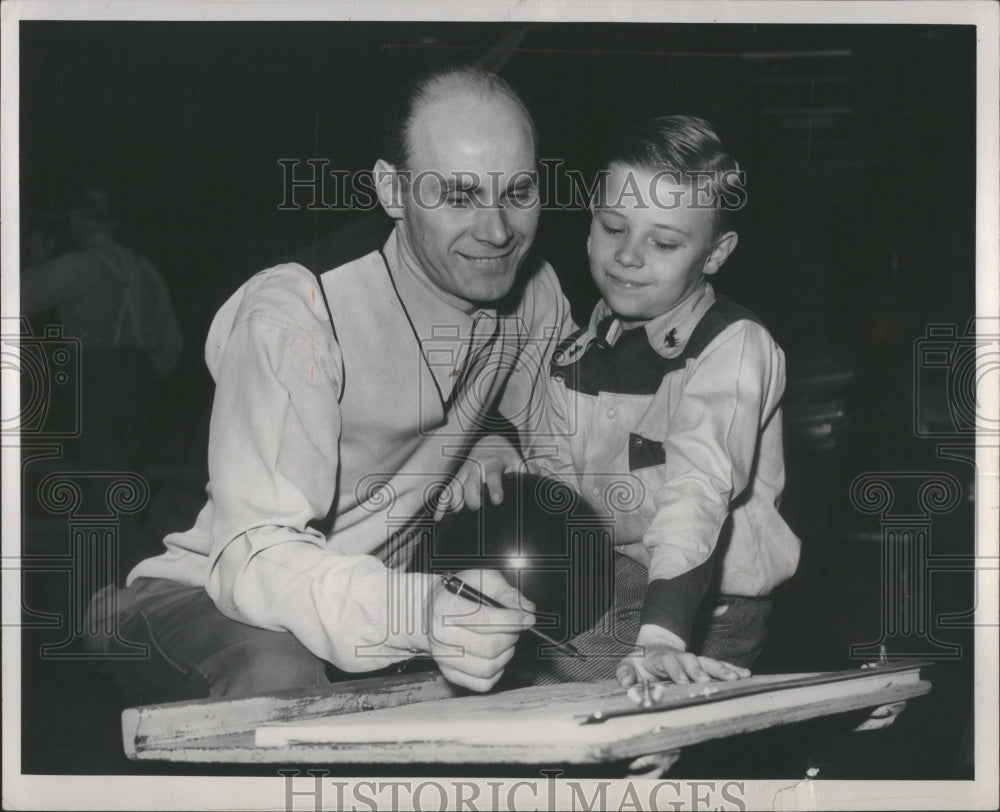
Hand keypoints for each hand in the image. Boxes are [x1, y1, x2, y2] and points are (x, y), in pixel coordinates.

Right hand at [416, 569, 535, 691]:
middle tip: (515, 628)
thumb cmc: (459, 592)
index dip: (512, 620)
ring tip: (506, 640)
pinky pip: (482, 684)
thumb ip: (506, 592)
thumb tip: (527, 609)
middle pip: (488, 647)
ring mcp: (442, 657)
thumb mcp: (482, 579)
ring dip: (506, 654)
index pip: (483, 619)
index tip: (527, 618)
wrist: (431, 609)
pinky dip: (497, 672)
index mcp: (444, 606)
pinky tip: (496, 656)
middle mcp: (440, 634)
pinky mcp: (449, 673)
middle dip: (511, 637)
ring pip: (487, 668)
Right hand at [435, 435, 520, 517]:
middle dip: (472, 495)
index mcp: (493, 463)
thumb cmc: (506, 457)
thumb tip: (536, 477)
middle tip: (476, 507)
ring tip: (458, 512)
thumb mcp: (518, 460)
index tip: (498, 501)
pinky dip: (441, 504)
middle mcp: (476, 467)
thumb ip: (526, 471)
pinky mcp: (457, 479)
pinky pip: (446, 491)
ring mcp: (464, 473)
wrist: (489, 443)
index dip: (495, 487)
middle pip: (470, 482)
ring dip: (455, 499)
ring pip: (455, 486)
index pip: (492, 474)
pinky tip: (439, 518)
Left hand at [615, 624, 749, 702]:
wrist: (654, 648)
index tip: (682, 681)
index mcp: (660, 658)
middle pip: (691, 660)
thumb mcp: (628, 665)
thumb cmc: (640, 663)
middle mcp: (679, 657)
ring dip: (721, 669)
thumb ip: (625, 673)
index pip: (668, 661)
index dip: (676, 670)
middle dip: (699, 670)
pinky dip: (732, 669)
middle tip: (706, 681)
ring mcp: (692, 661)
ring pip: (708, 662)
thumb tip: (625, 682)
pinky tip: (746, 675)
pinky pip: (719, 666)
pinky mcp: (702, 665)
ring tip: (735, 678)